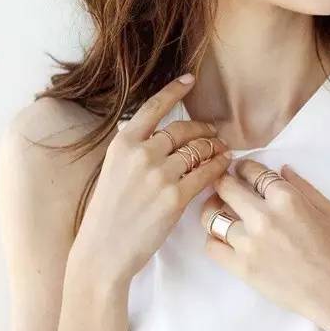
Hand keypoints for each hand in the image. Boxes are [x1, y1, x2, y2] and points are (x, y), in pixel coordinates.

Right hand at [70, 74, 231, 286]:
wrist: (104, 250)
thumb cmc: (108, 215)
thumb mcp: (113, 172)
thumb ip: (135, 152)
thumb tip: (163, 142)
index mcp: (123, 144)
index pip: (154, 108)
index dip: (174, 91)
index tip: (190, 80)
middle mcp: (142, 154)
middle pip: (183, 130)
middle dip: (203, 129)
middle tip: (215, 133)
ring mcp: (160, 175)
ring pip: (198, 151)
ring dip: (215, 148)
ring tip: (224, 149)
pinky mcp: (175, 198)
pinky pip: (206, 174)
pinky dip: (219, 166)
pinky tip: (225, 164)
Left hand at [200, 159, 329, 330]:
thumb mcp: (329, 210)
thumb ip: (303, 187)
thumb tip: (281, 170)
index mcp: (286, 199)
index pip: (253, 171)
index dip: (244, 167)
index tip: (241, 171)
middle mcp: (263, 217)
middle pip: (225, 187)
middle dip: (223, 182)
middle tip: (224, 187)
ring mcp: (249, 243)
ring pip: (211, 216)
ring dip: (212, 210)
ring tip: (217, 211)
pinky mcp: (241, 267)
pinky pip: (211, 246)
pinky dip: (213, 239)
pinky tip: (222, 238)